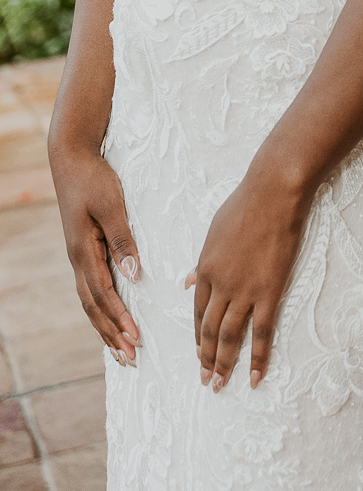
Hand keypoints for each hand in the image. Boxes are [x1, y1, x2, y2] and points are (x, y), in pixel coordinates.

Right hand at [50, 145, 140, 363]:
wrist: (72, 159)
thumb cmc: (94, 179)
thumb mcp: (111, 205)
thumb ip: (122, 239)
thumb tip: (133, 274)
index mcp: (84, 252)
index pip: (103, 295)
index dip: (119, 319)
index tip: (136, 339)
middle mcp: (79, 260)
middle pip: (94, 307)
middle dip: (112, 334)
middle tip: (131, 359)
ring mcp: (80, 256)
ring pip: (91, 301)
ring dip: (106, 327)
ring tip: (122, 351)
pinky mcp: (85, 249)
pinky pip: (92, 288)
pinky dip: (102, 309)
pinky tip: (111, 318)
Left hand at [187, 164, 309, 391]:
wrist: (273, 193)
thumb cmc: (244, 204)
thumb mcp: (213, 232)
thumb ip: (202, 261)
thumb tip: (187, 282)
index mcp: (205, 269)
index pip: (196, 311)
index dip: (196, 335)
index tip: (197, 354)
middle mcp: (220, 286)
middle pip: (208, 330)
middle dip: (205, 358)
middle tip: (205, 381)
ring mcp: (244, 291)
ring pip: (229, 337)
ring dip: (224, 363)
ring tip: (221, 384)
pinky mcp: (269, 292)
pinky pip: (262, 332)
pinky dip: (258, 357)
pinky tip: (256, 376)